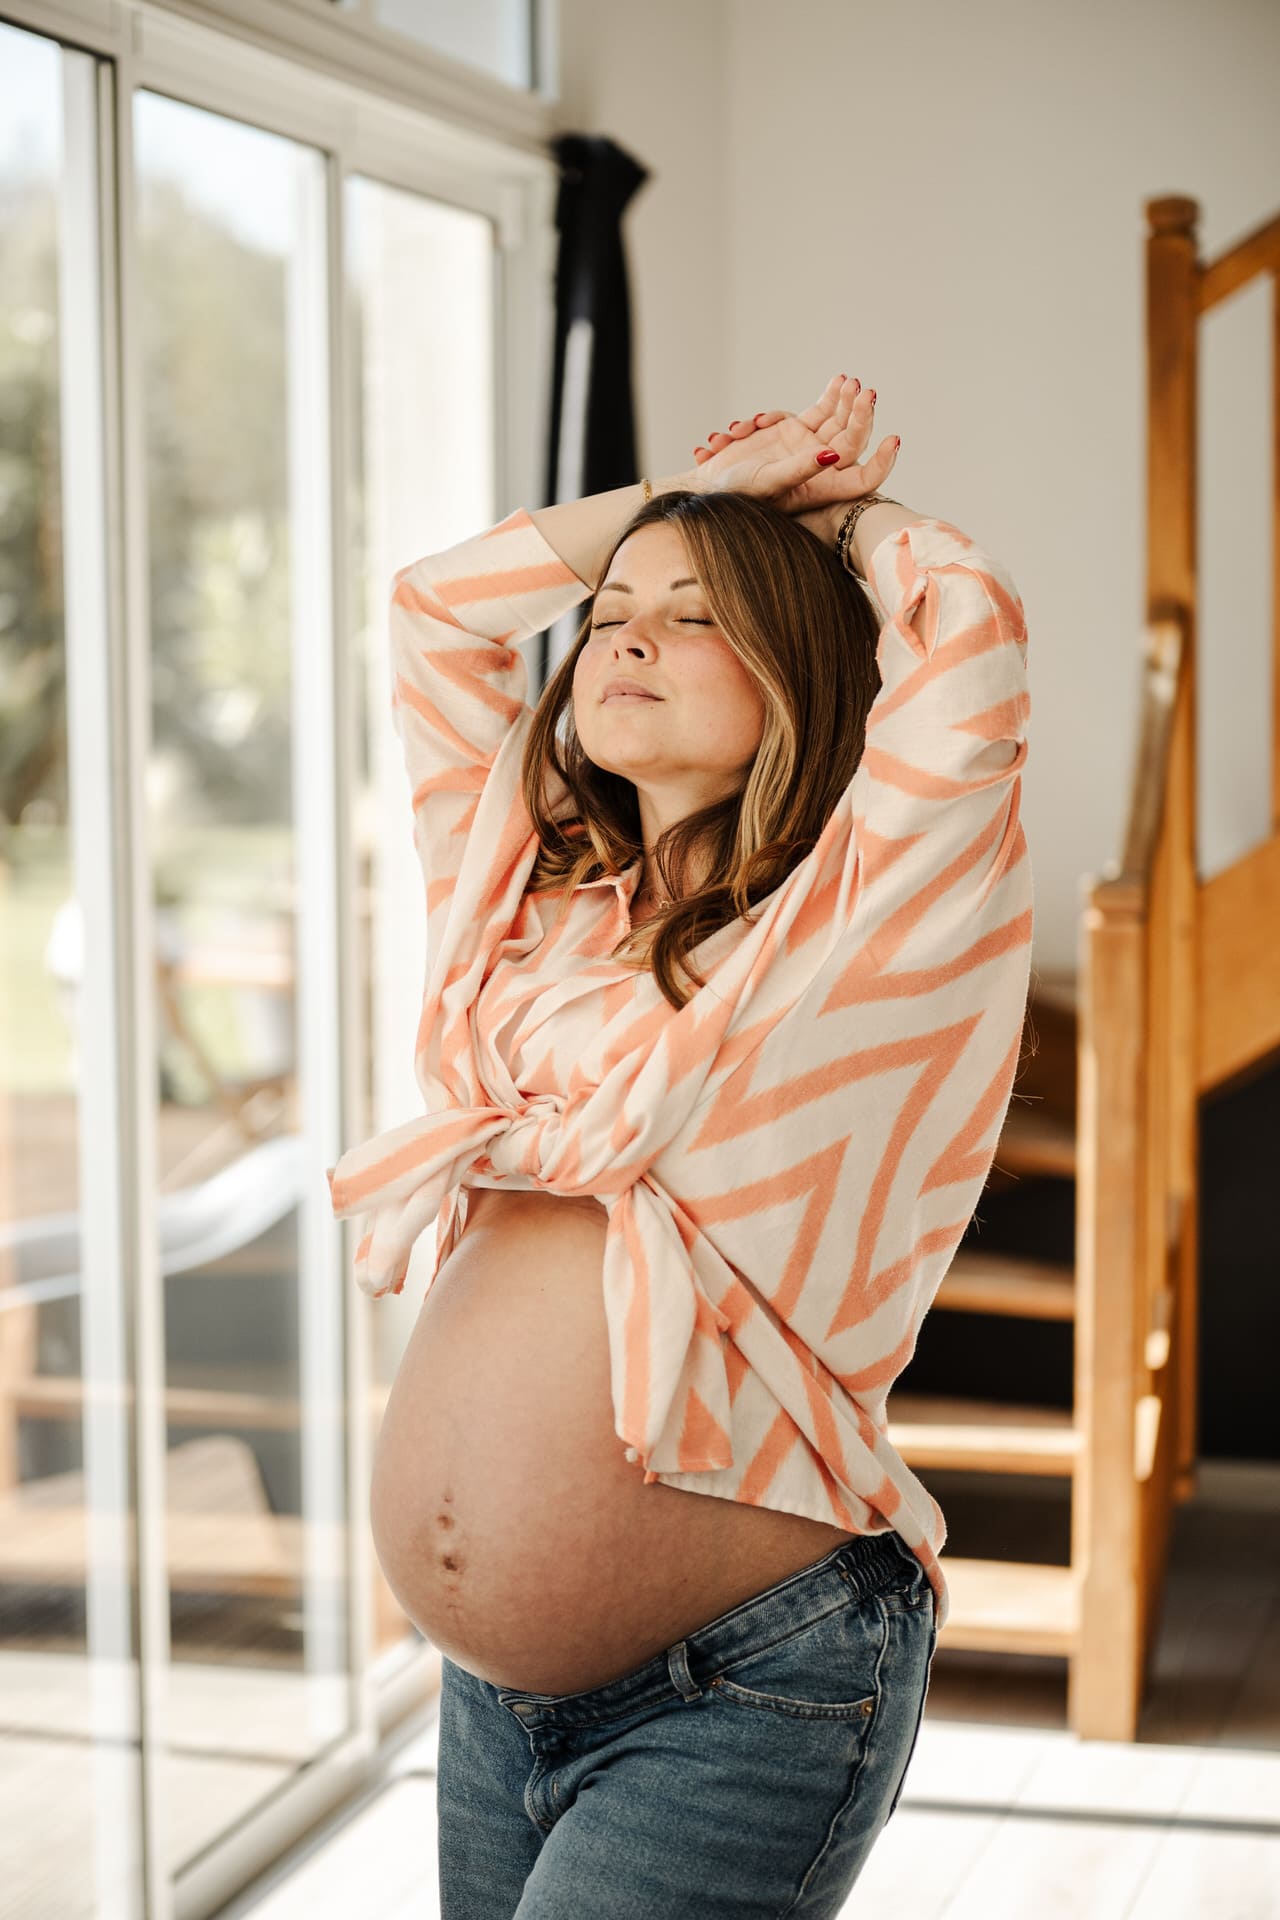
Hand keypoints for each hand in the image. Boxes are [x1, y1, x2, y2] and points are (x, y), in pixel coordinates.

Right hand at [690, 373, 898, 522]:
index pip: (862, 477)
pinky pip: (813, 409)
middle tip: (863, 390)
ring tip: (844, 380)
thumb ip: (800, 469)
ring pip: (835, 417)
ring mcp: (806, 446)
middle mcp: (819, 467)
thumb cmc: (736, 493)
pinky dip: (808, 402)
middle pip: (851, 436)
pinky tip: (765, 418)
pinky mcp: (791, 430)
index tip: (893, 439)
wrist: (708, 483)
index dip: (881, 462)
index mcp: (821, 487)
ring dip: (840, 398)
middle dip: (859, 412)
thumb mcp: (768, 482)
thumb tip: (831, 454)